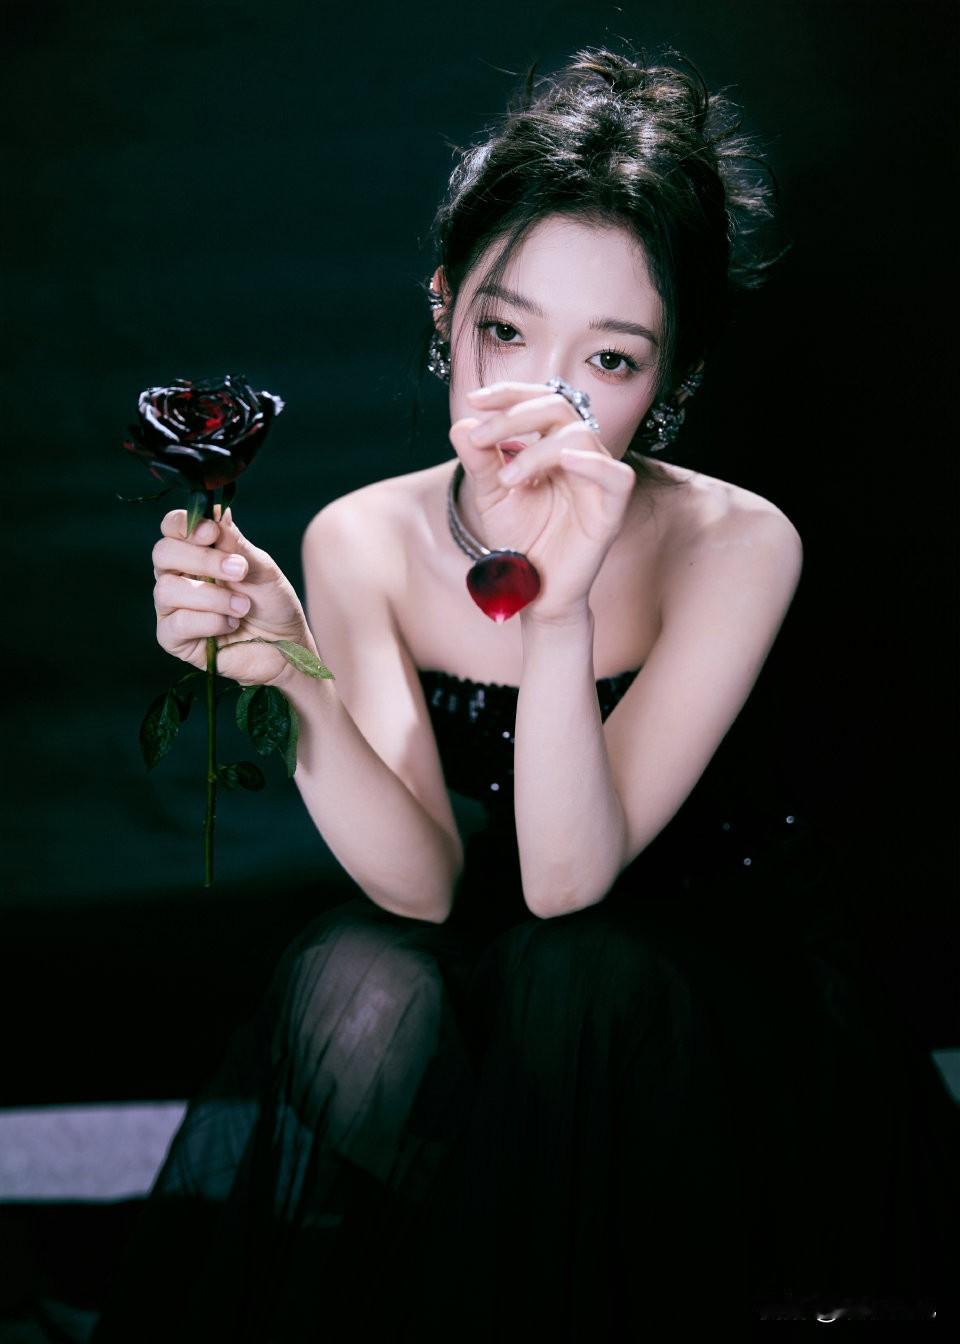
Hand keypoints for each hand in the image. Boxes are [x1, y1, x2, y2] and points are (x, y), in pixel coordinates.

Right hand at [152, 505, 316, 685]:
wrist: (285, 646)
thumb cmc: (272, 604)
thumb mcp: (262, 570)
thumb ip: (237, 545)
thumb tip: (216, 512)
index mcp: (196, 552)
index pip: (172, 528)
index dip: (184, 525)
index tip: (212, 531)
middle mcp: (177, 576)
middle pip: (163, 553)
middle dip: (202, 560)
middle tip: (238, 571)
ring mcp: (172, 608)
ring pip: (166, 589)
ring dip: (212, 597)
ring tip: (243, 606)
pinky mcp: (174, 639)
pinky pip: (176, 624)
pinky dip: (209, 622)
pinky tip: (231, 625)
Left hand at [450, 380, 635, 622]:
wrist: (533, 590)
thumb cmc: (520, 541)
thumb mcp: (491, 497)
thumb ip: (479, 462)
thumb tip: (462, 424)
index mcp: (551, 446)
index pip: (538, 400)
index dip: (510, 393)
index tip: (475, 399)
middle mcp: (577, 456)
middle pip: (559, 406)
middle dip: (515, 414)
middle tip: (483, 437)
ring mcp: (596, 482)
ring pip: (581, 435)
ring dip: (538, 449)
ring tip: (508, 478)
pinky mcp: (611, 510)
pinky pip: (617, 476)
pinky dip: (592, 463)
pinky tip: (562, 462)